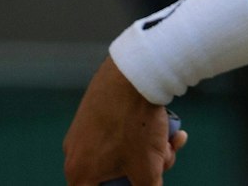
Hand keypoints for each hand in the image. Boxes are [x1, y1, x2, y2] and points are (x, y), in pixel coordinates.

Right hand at [62, 56, 187, 184]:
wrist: (134, 72)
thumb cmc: (136, 124)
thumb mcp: (148, 168)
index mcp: (79, 173)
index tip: (134, 179)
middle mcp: (75, 152)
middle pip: (115, 175)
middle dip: (147, 169)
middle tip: (167, 157)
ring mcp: (85, 129)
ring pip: (125, 151)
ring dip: (152, 151)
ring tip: (172, 140)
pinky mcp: (99, 110)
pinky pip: (123, 131)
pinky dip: (146, 133)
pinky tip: (171, 129)